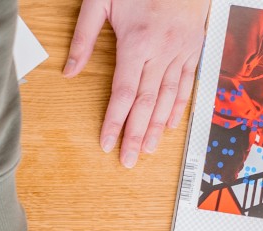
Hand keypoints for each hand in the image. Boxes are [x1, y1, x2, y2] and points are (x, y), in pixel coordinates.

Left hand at [66, 0, 206, 165]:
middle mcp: (162, 52)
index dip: (114, 122)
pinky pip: (187, 82)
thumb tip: (69, 72)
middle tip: (128, 160)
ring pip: (168, 97)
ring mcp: (181, 50)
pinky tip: (171, 124)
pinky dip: (179, 106)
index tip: (106, 143)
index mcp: (137, 43)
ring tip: (148, 150)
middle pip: (146, 103)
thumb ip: (84, 37)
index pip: (123, 94)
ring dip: (157, 127)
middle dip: (136, 135)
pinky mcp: (194, 47)